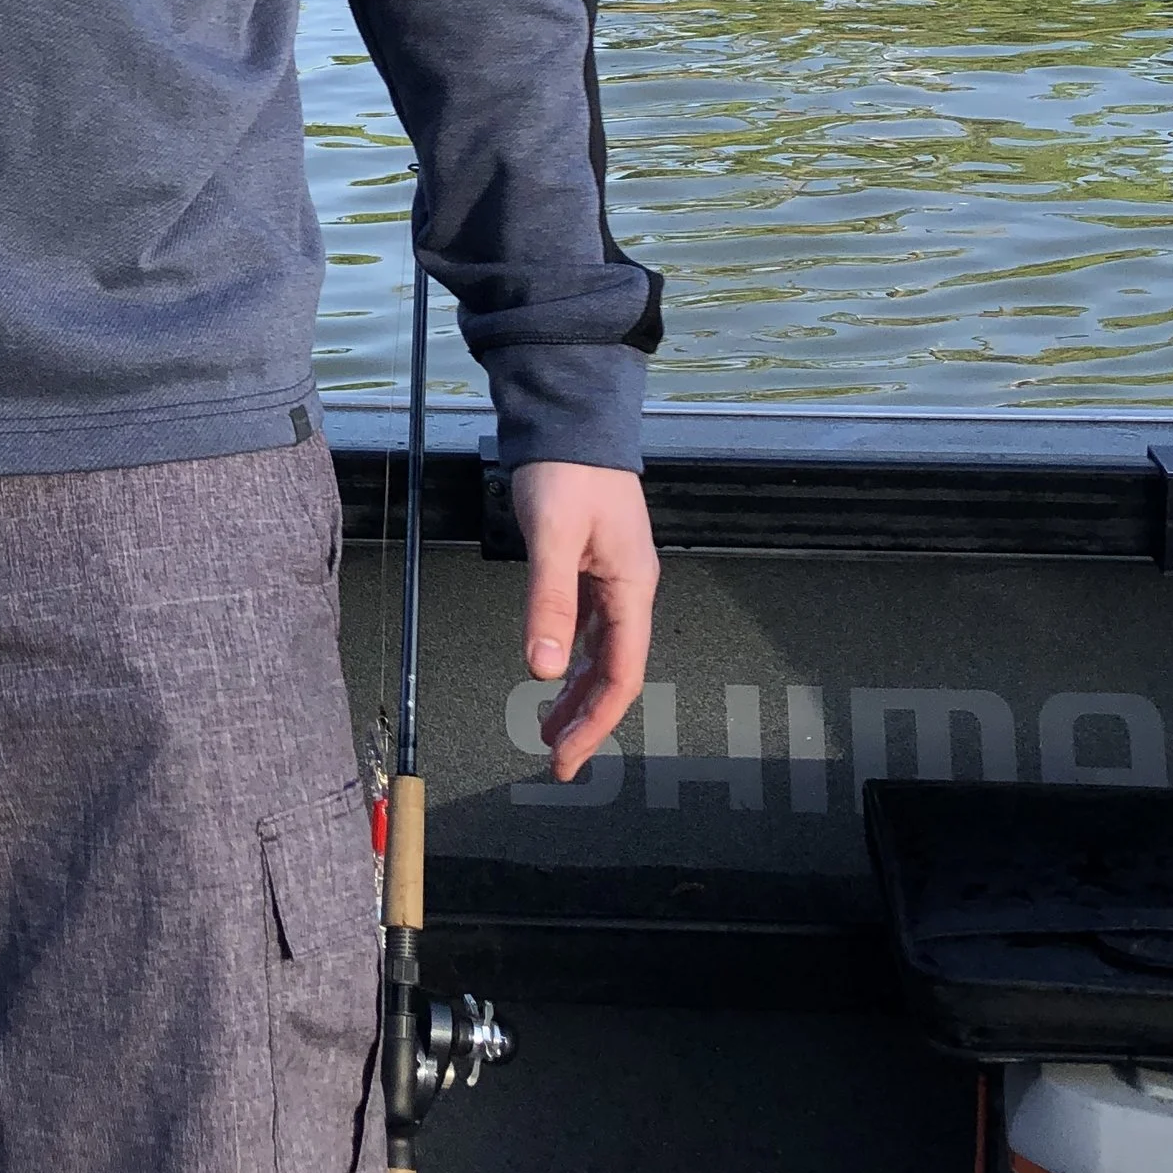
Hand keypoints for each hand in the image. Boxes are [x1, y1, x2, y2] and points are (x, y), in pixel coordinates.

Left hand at [511, 459, 657, 780]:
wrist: (571, 414)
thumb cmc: (568, 468)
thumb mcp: (554, 537)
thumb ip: (549, 602)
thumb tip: (540, 668)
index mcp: (632, 586)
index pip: (620, 673)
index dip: (596, 720)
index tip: (567, 754)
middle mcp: (629, 587)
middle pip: (614, 670)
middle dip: (587, 718)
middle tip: (555, 758)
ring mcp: (613, 576)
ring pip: (600, 651)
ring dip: (576, 691)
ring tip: (548, 727)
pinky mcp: (593, 564)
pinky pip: (588, 627)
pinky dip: (569, 656)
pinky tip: (552, 671)